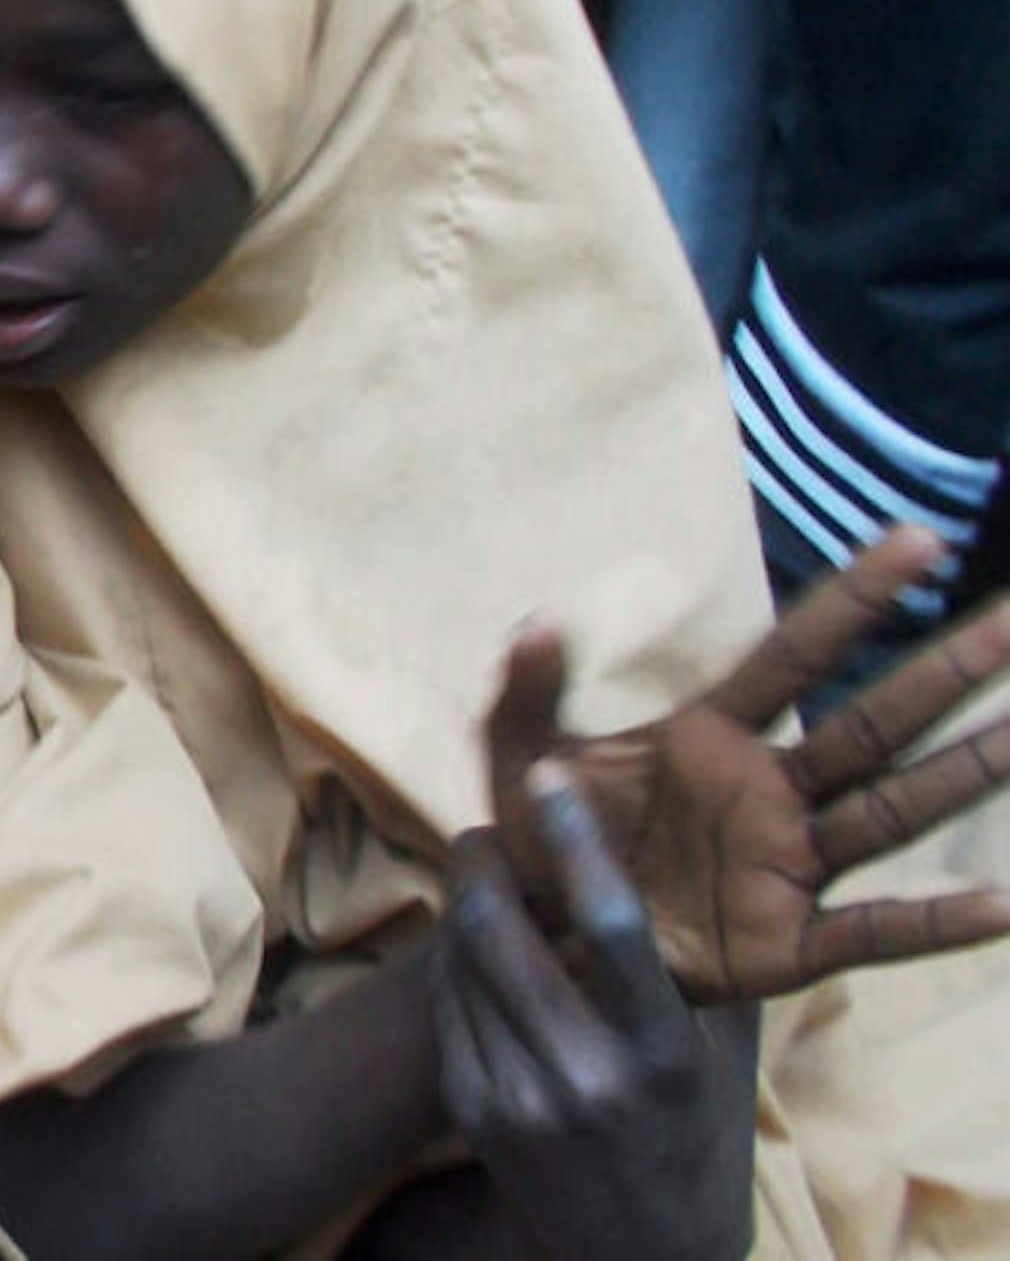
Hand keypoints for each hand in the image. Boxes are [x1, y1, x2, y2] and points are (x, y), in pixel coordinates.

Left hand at [433, 775, 754, 1260]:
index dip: (573, 841)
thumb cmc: (692, 1131)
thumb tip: (700, 850)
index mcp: (663, 1052)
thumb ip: (700, 968)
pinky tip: (475, 943)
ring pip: (461, 960)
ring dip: (463, 903)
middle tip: (489, 829)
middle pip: (499, 930)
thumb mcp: (716, 1056)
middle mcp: (587, 1075)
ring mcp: (521, 1097)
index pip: (612, 924)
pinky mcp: (474, 1110)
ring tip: (481, 876)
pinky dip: (455, 959)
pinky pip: (448, 1004)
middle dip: (481, 862)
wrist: (641, 1252)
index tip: (547, 774)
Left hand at [488, 528, 1009, 1002]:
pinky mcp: (784, 942)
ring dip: (965, 771)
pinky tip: (1000, 906)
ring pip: (894, 809)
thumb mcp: (518, 761)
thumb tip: (537, 620)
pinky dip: (935, 920)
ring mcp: (785, 864)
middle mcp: (769, 793)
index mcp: (710, 738)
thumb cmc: (545, 840)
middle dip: (946, 672)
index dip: (853, 598)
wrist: (537, 938)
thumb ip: (524, 692)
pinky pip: (873, 930)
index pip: (795, 654)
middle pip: (874, 724)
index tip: (918, 538)